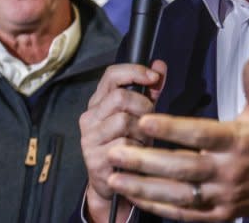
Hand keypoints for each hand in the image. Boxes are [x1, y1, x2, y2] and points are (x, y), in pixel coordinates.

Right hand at [79, 60, 166, 222]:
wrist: (113, 183)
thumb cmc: (129, 144)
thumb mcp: (140, 115)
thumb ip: (150, 91)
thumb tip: (160, 66)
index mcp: (98, 102)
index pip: (111, 75)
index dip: (135, 71)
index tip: (154, 78)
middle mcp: (89, 118)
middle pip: (120, 97)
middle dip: (144, 107)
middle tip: (149, 120)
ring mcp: (89, 139)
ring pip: (124, 121)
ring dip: (142, 132)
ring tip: (142, 141)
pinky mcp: (94, 159)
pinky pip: (125, 146)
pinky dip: (138, 150)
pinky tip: (138, 156)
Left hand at [104, 56, 248, 220]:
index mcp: (238, 141)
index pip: (200, 135)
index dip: (171, 129)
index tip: (144, 120)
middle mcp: (229, 171)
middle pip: (182, 168)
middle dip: (145, 161)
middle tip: (115, 150)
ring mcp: (223, 196)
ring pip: (178, 194)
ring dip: (143, 187)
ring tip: (113, 176)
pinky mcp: (219, 214)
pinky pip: (184, 213)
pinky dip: (158, 206)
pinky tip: (134, 196)